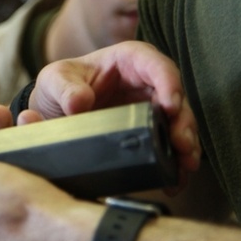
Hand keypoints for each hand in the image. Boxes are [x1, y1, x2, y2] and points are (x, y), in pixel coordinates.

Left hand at [20, 41, 199, 173]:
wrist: (54, 109)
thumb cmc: (60, 85)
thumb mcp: (55, 80)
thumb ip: (65, 88)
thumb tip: (79, 103)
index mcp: (128, 60)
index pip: (155, 64)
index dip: (168, 82)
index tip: (170, 105)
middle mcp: (147, 83)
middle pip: (175, 98)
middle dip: (183, 122)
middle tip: (182, 143)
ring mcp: (152, 109)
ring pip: (179, 124)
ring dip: (186, 145)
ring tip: (185, 164)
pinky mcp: (151, 132)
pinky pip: (170, 147)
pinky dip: (175, 163)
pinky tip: (175, 180)